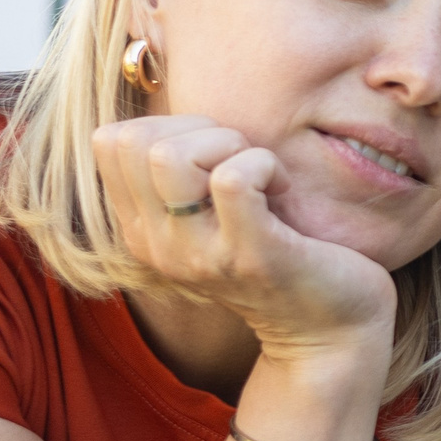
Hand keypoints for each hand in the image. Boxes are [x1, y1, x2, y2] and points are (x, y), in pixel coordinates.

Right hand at [92, 115, 394, 362]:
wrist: (329, 333)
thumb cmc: (283, 252)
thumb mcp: (214, 212)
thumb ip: (184, 172)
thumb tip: (173, 108)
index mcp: (141, 229)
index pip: (111, 139)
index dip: (170, 125)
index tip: (216, 154)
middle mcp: (156, 246)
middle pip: (135, 141)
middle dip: (199, 130)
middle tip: (243, 161)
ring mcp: (199, 255)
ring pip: (173, 157)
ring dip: (230, 146)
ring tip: (262, 175)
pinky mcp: (250, 256)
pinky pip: (235, 178)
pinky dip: (266, 165)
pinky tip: (283, 190)